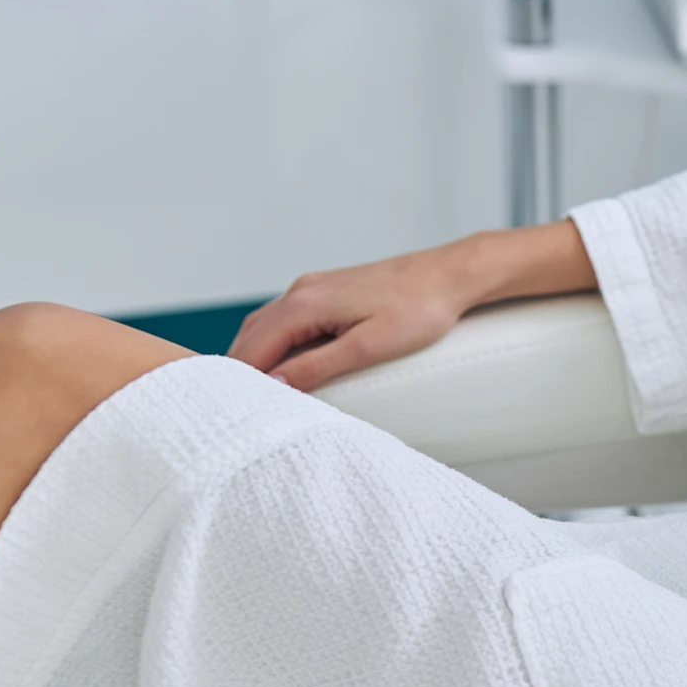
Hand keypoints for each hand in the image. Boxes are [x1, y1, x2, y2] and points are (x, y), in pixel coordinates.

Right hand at [227, 245, 482, 390]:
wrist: (450, 274)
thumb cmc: (419, 310)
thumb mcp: (369, 346)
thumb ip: (318, 365)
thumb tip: (273, 383)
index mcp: (304, 304)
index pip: (253, 349)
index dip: (240, 382)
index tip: (236, 412)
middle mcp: (301, 291)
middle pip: (252, 336)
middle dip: (241, 371)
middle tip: (239, 409)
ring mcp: (313, 287)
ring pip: (266, 325)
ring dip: (256, 356)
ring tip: (256, 393)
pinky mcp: (328, 289)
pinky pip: (286, 318)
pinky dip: (274, 342)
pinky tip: (283, 362)